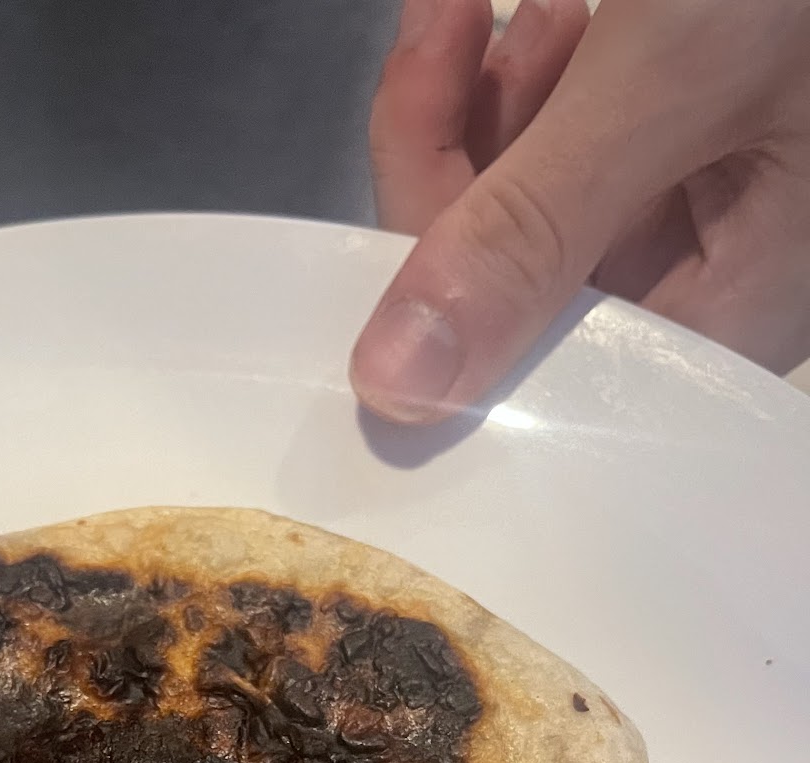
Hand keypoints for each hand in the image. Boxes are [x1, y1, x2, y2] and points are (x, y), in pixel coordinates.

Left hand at [351, 0, 809, 422]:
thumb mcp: (671, 80)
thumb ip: (533, 229)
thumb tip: (398, 390)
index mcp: (730, 321)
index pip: (546, 380)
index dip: (442, 327)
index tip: (365, 259)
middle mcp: (707, 287)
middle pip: (519, 292)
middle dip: (457, 172)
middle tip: (442, 39)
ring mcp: (696, 213)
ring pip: (528, 211)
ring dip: (481, 106)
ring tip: (475, 9)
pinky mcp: (681, 146)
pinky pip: (567, 147)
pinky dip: (524, 78)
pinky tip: (509, 12)